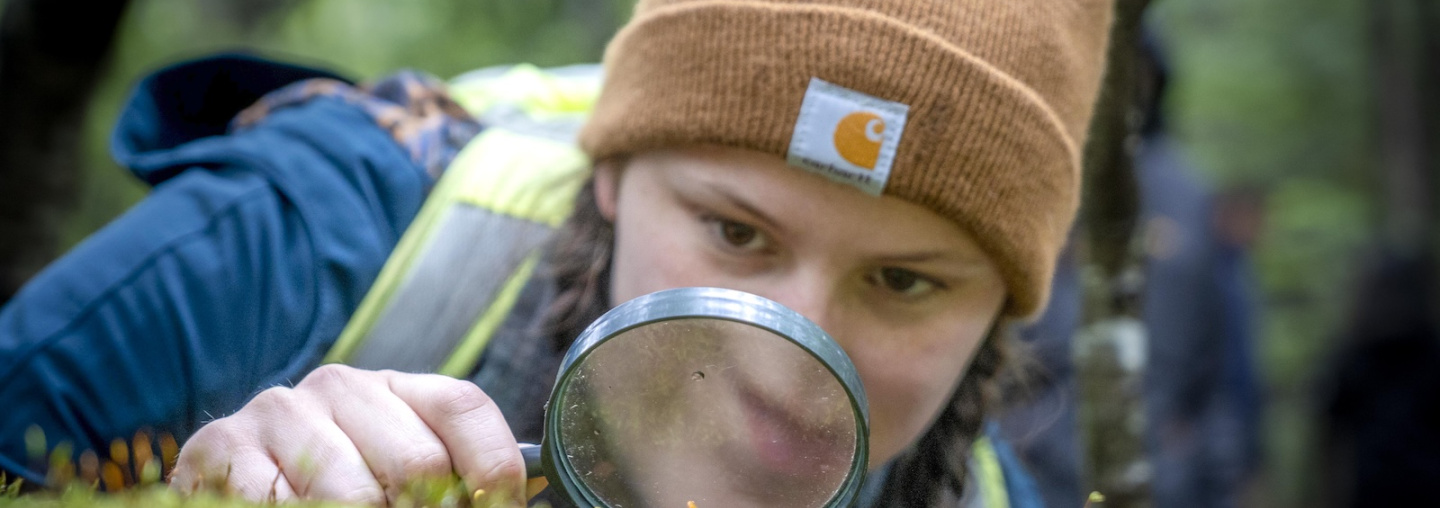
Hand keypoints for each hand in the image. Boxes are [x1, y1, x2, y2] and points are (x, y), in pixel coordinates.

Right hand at [170, 364, 526, 504]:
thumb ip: (450, 482)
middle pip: (418, 463)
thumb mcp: (396, 472)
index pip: (465, 407)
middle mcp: (340, 386)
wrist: (234, 482)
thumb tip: (511, 503)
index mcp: (395, 388)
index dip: (495, 471)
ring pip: (354, 496)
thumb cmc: (334, 485)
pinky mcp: (222, 445)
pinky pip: (279, 504)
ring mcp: (280, 411)